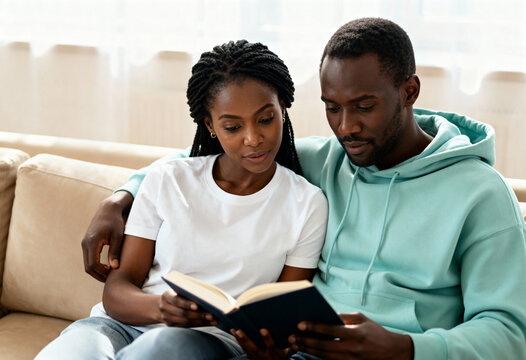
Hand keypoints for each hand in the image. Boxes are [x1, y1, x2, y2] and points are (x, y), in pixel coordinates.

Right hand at [81, 191, 132, 281]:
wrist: (108, 209)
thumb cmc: (115, 222)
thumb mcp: (118, 236)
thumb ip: (115, 251)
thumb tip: (115, 267)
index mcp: (92, 242)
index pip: (93, 264)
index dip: (101, 273)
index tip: (112, 276)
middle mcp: (85, 243)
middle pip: (87, 267)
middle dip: (98, 275)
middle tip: (110, 280)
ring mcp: (84, 243)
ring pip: (87, 263)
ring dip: (96, 271)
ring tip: (109, 275)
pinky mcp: (86, 243)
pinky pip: (88, 258)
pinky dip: (95, 265)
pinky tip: (106, 267)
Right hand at [159, 290, 216, 326]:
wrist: (160, 305)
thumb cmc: (176, 294)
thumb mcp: (178, 290)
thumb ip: (187, 292)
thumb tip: (206, 297)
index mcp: (166, 296)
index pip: (176, 300)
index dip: (186, 304)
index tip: (197, 306)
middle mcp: (165, 308)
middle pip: (183, 313)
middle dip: (198, 315)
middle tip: (211, 315)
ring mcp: (167, 319)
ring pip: (186, 322)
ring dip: (201, 321)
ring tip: (214, 320)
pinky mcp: (172, 326)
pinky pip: (187, 326)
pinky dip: (199, 324)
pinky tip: (209, 323)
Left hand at [231, 328, 288, 359]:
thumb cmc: (283, 355)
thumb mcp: (288, 351)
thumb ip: (291, 344)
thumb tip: (293, 334)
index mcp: (276, 355)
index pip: (271, 347)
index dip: (267, 339)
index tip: (262, 329)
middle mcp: (266, 357)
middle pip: (255, 349)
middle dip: (246, 340)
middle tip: (240, 331)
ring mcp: (258, 359)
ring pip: (247, 350)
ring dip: (240, 340)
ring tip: (234, 330)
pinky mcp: (253, 358)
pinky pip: (244, 350)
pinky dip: (239, 342)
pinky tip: (234, 333)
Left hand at [289, 312, 413, 359]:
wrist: (392, 352)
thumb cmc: (375, 332)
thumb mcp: (361, 319)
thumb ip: (343, 317)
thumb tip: (325, 314)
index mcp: (356, 334)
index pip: (330, 330)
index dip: (314, 327)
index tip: (300, 324)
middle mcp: (352, 348)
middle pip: (323, 346)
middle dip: (305, 341)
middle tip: (291, 336)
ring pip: (324, 356)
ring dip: (308, 350)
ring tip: (295, 344)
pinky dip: (317, 356)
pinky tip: (307, 350)